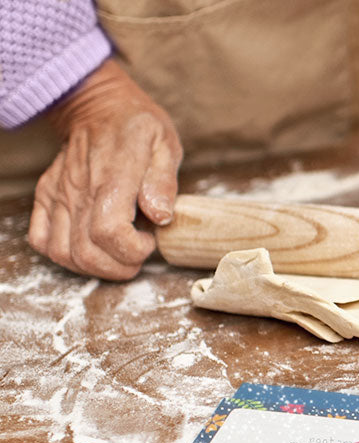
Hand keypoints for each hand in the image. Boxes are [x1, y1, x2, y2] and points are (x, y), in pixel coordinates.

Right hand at [28, 59, 181, 279]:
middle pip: (86, 251)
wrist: (96, 106)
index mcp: (113, 177)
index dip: (133, 250)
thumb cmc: (137, 126)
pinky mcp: (46, 196)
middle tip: (137, 255)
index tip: (150, 241)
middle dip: (118, 268)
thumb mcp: (164, 145)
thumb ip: (163, 182)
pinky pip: (41, 240)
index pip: (110, 231)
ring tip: (116, 254)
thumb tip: (161, 217)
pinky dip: (63, 255)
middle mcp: (80, 189)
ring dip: (93, 267)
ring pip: (63, 253)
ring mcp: (58, 194)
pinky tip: (88, 246)